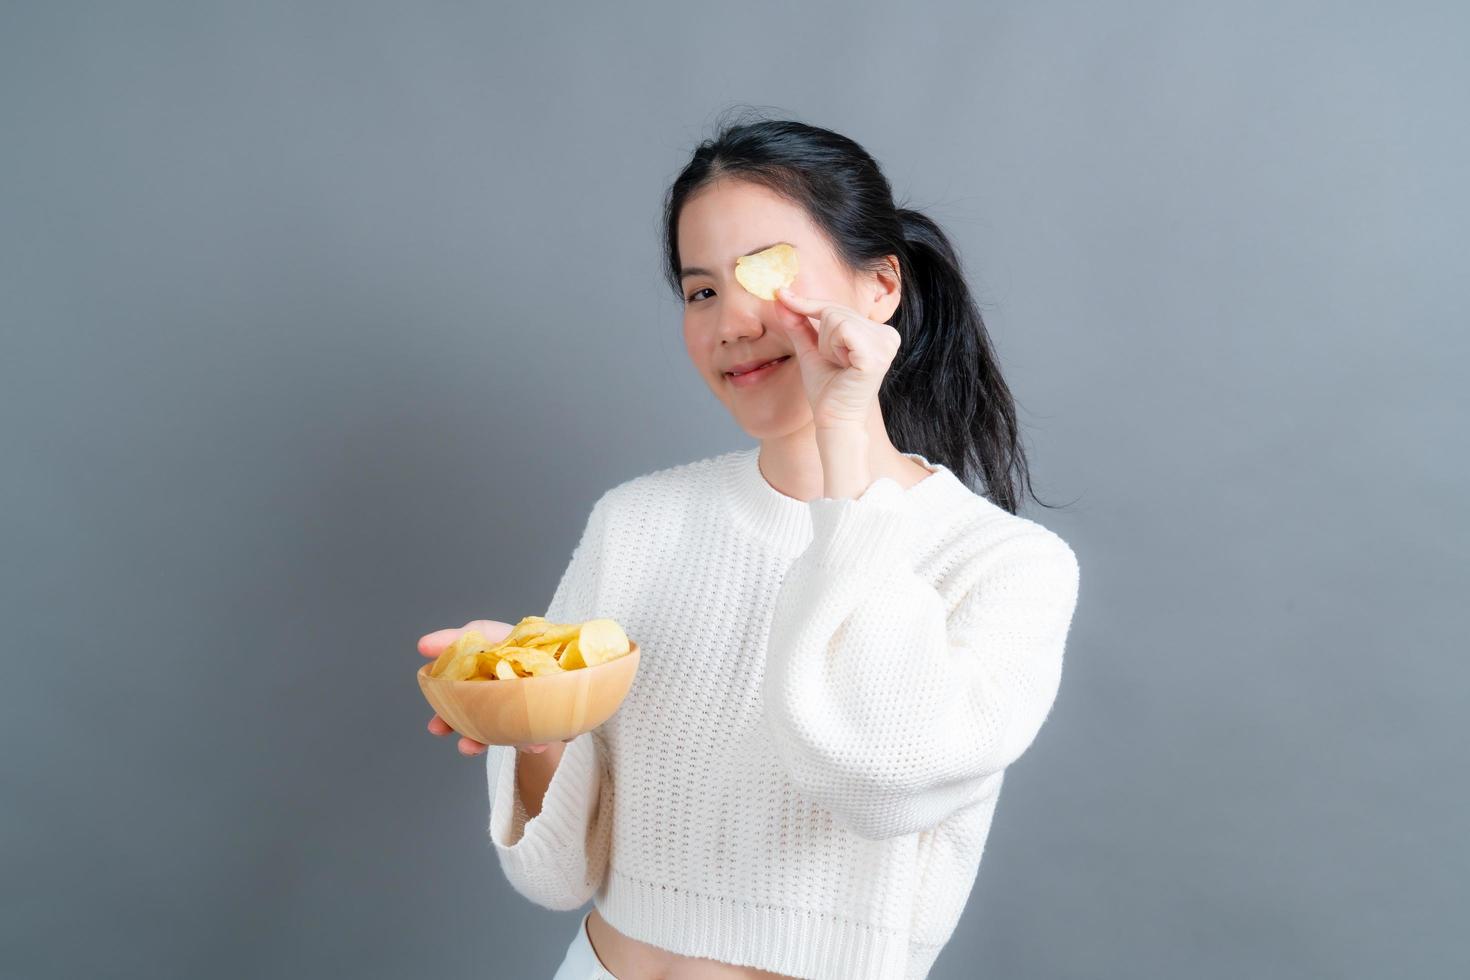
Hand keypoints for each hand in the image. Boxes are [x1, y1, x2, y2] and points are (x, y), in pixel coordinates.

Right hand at [420, 619, 556, 755]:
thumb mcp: (484, 632)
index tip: (437, 727)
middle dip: (474, 740)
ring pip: (517, 737)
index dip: (446, 720)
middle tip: (467, 745)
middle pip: (486, 729)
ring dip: (514, 744)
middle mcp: (505, 708)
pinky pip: (550, 735)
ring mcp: (530, 715)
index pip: (460, 710)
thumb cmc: (519, 641)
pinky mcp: (557, 720)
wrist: (566, 652)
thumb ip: (454, 640)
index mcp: (483, 691)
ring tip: (517, 745)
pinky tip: (540, 740)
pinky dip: (544, 738)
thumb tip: (422, 645)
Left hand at [774, 285, 901, 430]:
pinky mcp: (876, 353)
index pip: (839, 307)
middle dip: (823, 337)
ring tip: (840, 366)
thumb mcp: (811, 350)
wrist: (833, 420)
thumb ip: (799, 324)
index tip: (781, 294)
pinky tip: (843, 366)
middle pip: (835, 310)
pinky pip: (842, 329)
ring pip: (836, 317)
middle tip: (834, 363)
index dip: (809, 303)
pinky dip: (832, 347)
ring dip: (827, 345)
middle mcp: (888, 335)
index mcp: (879, 333)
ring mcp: (886, 343)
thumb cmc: (827, 390)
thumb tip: (780, 297)